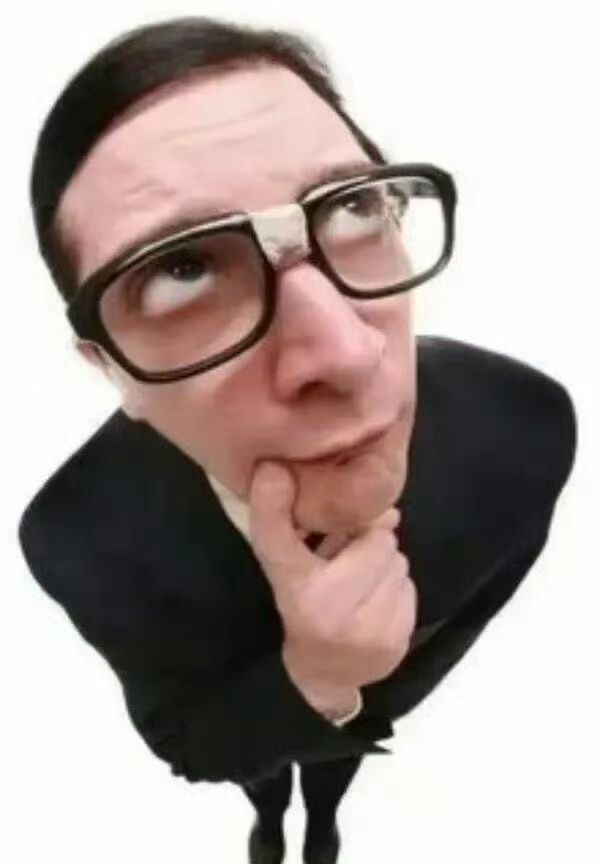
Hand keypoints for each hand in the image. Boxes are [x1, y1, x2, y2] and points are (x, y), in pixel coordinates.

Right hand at [248, 460, 417, 698]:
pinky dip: (396, 589)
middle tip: (347, 561)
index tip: (272, 470)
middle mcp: (330, 609)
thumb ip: (312, 528)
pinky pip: (409, 588)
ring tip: (360, 583)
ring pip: (397, 561)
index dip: (273, 503)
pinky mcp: (396, 642)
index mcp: (295, 590)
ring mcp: (368, 630)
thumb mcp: (289, 570)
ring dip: (384, 565)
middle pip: (376, 540)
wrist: (323, 677)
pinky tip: (375, 603)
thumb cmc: (303, 609)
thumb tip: (386, 510)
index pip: (279, 538)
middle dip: (368, 543)